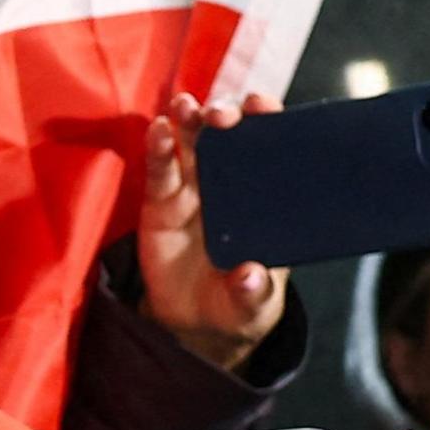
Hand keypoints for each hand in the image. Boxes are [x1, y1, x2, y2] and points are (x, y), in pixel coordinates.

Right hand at [132, 91, 287, 373]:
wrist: (196, 323)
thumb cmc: (238, 303)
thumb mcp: (253, 305)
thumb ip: (253, 292)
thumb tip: (248, 277)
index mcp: (265, 199)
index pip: (271, 151)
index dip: (268, 123)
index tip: (261, 107)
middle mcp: (231, 184)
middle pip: (230, 137)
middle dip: (225, 116)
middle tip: (221, 115)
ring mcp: (195, 188)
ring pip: (193, 144)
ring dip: (189, 120)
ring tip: (184, 107)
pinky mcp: (162, 202)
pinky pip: (160, 170)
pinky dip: (158, 149)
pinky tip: (158, 130)